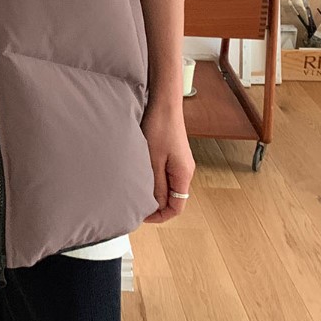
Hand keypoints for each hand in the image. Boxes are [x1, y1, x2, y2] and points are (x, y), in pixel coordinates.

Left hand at [141, 99, 194, 223]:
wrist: (164, 103)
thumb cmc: (160, 127)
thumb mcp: (153, 159)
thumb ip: (156, 184)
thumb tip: (156, 206)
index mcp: (183, 174)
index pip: (176, 207)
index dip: (160, 215)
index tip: (142, 216)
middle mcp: (185, 170)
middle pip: (173, 198)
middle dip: (156, 204)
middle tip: (135, 204)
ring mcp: (180, 162)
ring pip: (168, 186)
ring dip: (154, 191)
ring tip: (136, 189)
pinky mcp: (173, 154)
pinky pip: (165, 174)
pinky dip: (154, 179)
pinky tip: (140, 174)